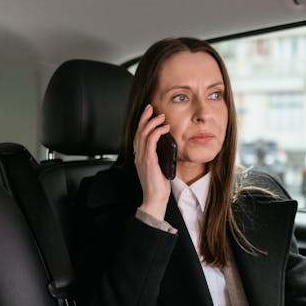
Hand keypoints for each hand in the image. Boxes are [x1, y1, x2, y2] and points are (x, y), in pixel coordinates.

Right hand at [134, 104, 171, 219]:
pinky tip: (164, 128)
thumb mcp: (159, 167)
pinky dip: (157, 131)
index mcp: (140, 156)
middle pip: (138, 130)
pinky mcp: (148, 159)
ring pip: (143, 133)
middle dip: (144, 117)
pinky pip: (150, 140)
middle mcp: (138, 155)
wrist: (155, 198)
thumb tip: (168, 147)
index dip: (142, 123)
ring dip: (152, 122)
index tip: (148, 113)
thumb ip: (160, 157)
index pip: (138, 135)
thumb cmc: (158, 186)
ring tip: (161, 117)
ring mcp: (142, 157)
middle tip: (151, 107)